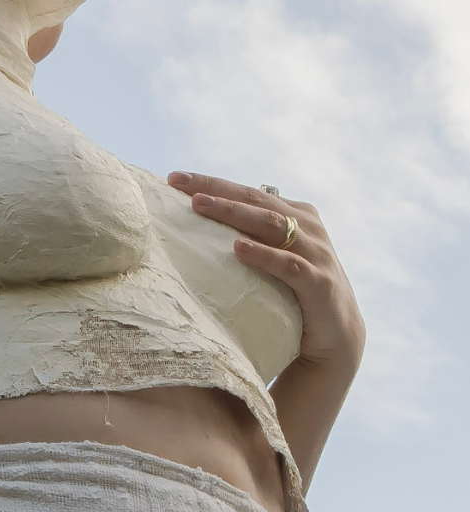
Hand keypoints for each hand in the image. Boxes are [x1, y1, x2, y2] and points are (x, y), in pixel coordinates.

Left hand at [167, 173, 365, 373]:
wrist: (337, 334)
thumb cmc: (294, 292)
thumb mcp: (274, 257)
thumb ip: (251, 236)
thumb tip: (198, 226)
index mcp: (296, 215)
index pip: (248, 192)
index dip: (212, 182)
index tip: (174, 178)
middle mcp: (308, 227)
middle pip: (256, 201)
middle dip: (216, 189)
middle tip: (179, 183)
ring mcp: (317, 253)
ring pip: (272, 225)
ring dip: (234, 213)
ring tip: (200, 204)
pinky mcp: (320, 283)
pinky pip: (289, 265)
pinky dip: (264, 255)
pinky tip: (238, 248)